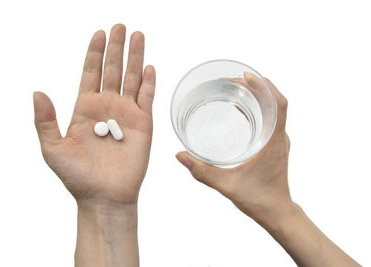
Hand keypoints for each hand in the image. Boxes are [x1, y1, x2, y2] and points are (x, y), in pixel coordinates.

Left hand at [33, 24, 155, 204]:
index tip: (98, 33)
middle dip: (116, 47)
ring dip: (134, 57)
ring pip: (132, 79)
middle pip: (112, 69)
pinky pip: (147, 98)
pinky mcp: (143, 124)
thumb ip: (45, 120)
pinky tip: (148, 67)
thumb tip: (37, 92)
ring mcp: (126, 114)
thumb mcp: (53, 148)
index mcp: (85, 108)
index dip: (94, 52)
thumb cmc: (77, 176)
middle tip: (119, 27)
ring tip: (137, 36)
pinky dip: (149, 82)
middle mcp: (107, 107)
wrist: (104, 196)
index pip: (90, 72)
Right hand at [176, 73, 290, 225]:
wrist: (277, 214)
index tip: (246, 76)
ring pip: (273, 109)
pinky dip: (256, 108)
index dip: (264, 86)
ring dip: (256, 96)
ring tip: (234, 88)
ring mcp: (278, 141)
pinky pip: (269, 119)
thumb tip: (180, 156)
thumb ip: (202, 172)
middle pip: (274, 101)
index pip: (278, 104)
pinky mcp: (274, 145)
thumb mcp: (227, 186)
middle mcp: (280, 138)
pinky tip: (238, 109)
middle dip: (255, 86)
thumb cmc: (258, 201)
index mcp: (274, 142)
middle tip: (232, 80)